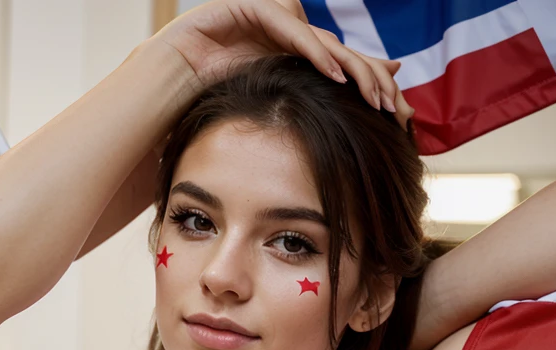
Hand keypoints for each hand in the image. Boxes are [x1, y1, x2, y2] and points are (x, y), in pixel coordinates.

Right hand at [154, 0, 412, 128]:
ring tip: (371, 92)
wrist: (159, 92)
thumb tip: (336, 132)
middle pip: (338, 51)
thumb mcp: (263, 120)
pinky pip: (290, 28)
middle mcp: (281, 36)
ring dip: (350, 65)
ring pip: (321, 38)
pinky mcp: (248, 9)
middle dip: (370, 78)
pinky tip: (335, 74)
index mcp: (287, 60)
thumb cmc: (200, 110)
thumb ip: (297, 119)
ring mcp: (265, 19)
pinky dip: (314, 50)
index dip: (369, 86)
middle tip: (392, 105)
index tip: (395, 114)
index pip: (339, 68)